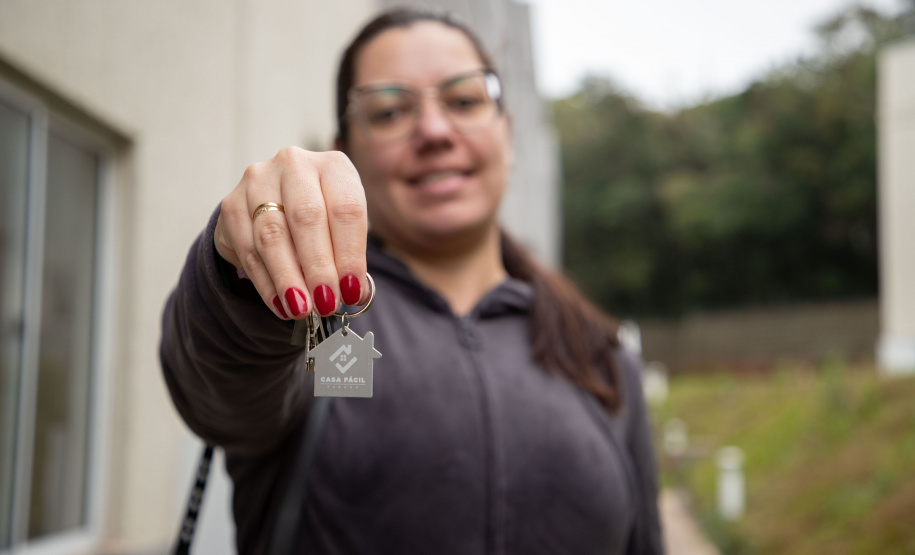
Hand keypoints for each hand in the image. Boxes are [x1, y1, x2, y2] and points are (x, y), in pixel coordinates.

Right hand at [214, 147, 367, 318]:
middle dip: (318, 267)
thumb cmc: (322, 218)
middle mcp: (295, 164)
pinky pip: (247, 248)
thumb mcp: (343, 229)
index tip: (352, 290)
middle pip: (307, 218)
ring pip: (272, 235)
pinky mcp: (231, 203)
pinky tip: (280, 303)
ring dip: (288, 278)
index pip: (346, 209)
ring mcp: (258, 180)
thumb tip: (354, 293)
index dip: (350, 254)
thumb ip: (349, 258)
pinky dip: (265, 282)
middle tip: (326, 303)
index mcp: (333, 166)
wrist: (275, 202)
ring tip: (301, 308)